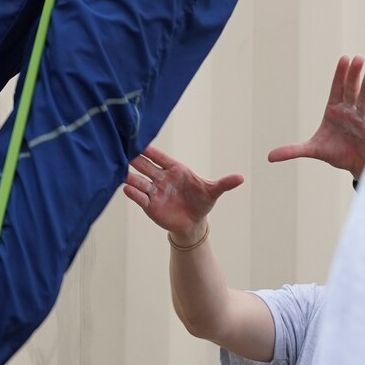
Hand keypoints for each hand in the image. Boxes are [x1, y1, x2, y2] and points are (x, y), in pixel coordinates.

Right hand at [123, 145, 242, 243]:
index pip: (160, 157)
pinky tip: (126, 189)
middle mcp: (161, 178)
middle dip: (135, 159)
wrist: (193, 223)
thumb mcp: (213, 192)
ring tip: (122, 171)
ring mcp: (154, 191)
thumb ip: (224, 184)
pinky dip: (133, 193)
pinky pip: (139, 197)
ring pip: (139, 181)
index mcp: (175, 169)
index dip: (150, 150)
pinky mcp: (149, 205)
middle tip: (124, 150)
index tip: (140, 141)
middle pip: (146, 166)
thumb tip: (241, 177)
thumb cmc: (202, 202)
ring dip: (131, 176)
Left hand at [268, 54, 364, 178]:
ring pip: (364, 103)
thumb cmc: (337, 152)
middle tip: (358, 57)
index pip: (337, 89)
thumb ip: (293, 150)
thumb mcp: (313, 150)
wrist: (354, 166)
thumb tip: (269, 156)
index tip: (344, 58)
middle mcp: (350, 112)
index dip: (340, 74)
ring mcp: (362, 122)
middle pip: (351, 90)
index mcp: (335, 111)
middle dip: (353, 75)